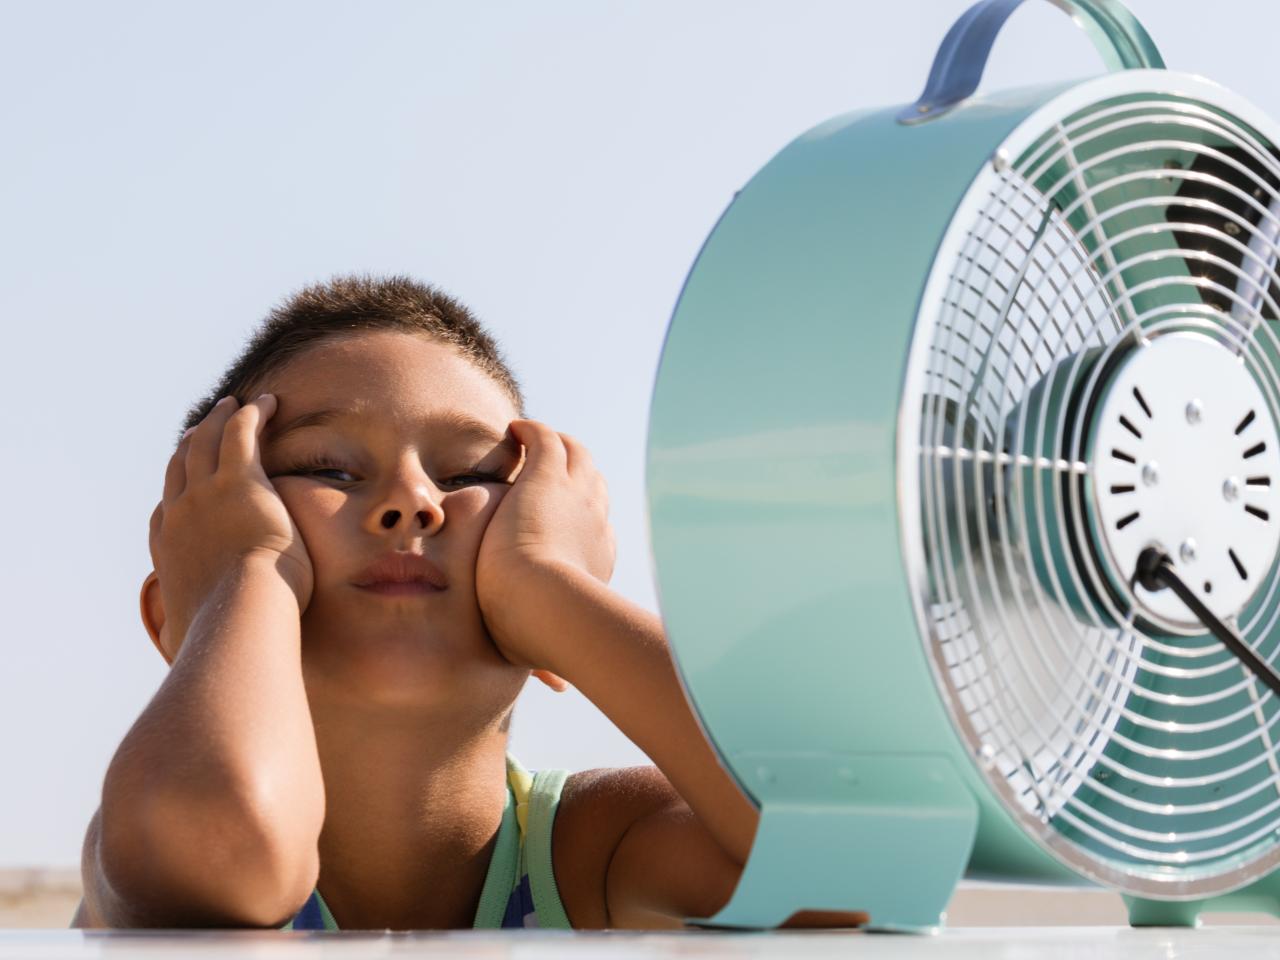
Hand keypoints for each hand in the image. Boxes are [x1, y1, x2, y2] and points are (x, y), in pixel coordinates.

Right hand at [149, 395, 313, 650]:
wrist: (241, 611)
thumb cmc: (225, 631)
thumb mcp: (192, 635)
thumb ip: (185, 637)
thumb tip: (182, 652)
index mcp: (168, 548)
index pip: (166, 508)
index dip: (177, 487)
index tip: (188, 478)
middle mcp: (179, 513)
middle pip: (181, 464)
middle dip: (193, 442)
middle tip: (206, 426)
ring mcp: (205, 493)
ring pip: (208, 441)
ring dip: (221, 419)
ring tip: (236, 405)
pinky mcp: (239, 480)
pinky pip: (242, 433)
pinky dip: (252, 414)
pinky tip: (269, 404)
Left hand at [476, 420, 614, 665]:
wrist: (544, 607)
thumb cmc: (540, 634)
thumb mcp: (546, 646)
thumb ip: (548, 662)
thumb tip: (559, 686)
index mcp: (597, 558)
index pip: (597, 528)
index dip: (583, 517)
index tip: (564, 517)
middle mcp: (595, 523)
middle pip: (596, 486)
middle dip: (578, 473)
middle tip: (554, 466)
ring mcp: (575, 497)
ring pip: (576, 456)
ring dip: (558, 445)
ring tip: (535, 441)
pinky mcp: (546, 479)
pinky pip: (546, 440)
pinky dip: (533, 431)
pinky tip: (514, 429)